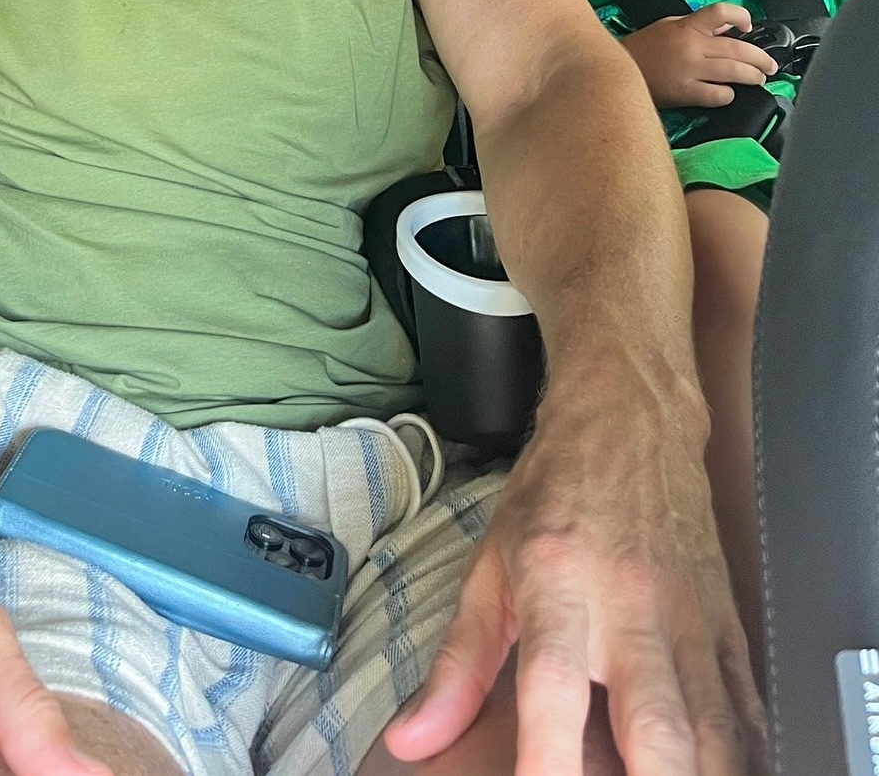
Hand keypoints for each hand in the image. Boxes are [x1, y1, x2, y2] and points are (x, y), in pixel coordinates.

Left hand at [385, 352, 768, 773]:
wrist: (629, 418)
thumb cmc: (555, 491)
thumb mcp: (488, 567)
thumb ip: (455, 664)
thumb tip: (412, 737)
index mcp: (559, 584)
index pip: (555, 688)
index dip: (550, 761)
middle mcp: (631, 607)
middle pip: (659, 728)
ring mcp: (689, 620)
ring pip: (716, 731)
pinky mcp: (728, 626)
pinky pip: (748, 708)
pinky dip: (741, 754)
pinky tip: (716, 770)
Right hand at [622, 5, 777, 109]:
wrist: (617, 70)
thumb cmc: (643, 48)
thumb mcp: (669, 27)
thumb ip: (697, 26)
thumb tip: (727, 29)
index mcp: (687, 26)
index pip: (721, 13)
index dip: (741, 16)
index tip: (749, 26)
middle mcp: (692, 47)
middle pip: (738, 48)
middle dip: (761, 58)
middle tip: (769, 66)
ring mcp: (690, 70)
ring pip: (734, 72)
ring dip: (753, 76)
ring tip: (758, 79)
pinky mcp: (686, 92)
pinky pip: (718, 94)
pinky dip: (727, 94)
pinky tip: (726, 93)